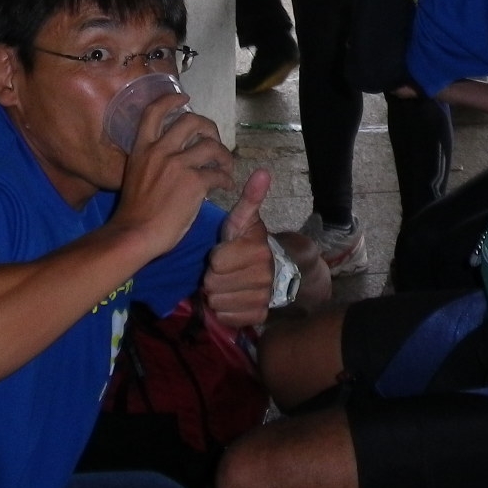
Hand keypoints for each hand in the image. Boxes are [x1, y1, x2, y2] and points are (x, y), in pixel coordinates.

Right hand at [114, 94, 234, 263]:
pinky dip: (226, 178)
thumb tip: (171, 159)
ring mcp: (178, 165)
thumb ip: (151, 161)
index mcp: (142, 148)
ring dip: (224, 154)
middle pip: (190, 121)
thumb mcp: (135, 174)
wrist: (134, 234)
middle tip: (214, 139)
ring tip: (226, 166)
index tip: (184, 98)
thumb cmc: (133, 212)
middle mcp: (160, 151)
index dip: (170, 99)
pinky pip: (218, 173)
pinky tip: (226, 185)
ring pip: (211, 145)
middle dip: (208, 126)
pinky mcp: (194, 183)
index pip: (154, 112)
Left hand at [201, 168, 273, 327]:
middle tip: (222, 268)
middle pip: (213, 284)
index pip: (216, 262)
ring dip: (216, 293)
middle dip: (213, 276)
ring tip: (226, 282)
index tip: (222, 251)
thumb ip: (250, 198)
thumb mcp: (244, 219)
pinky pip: (225, 317)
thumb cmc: (248, 241)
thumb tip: (262, 171)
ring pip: (216, 302)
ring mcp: (262, 299)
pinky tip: (231, 297)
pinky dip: (223, 310)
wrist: (274, 270)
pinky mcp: (257, 316)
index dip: (214, 256)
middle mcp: (263, 277)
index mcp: (257, 251)